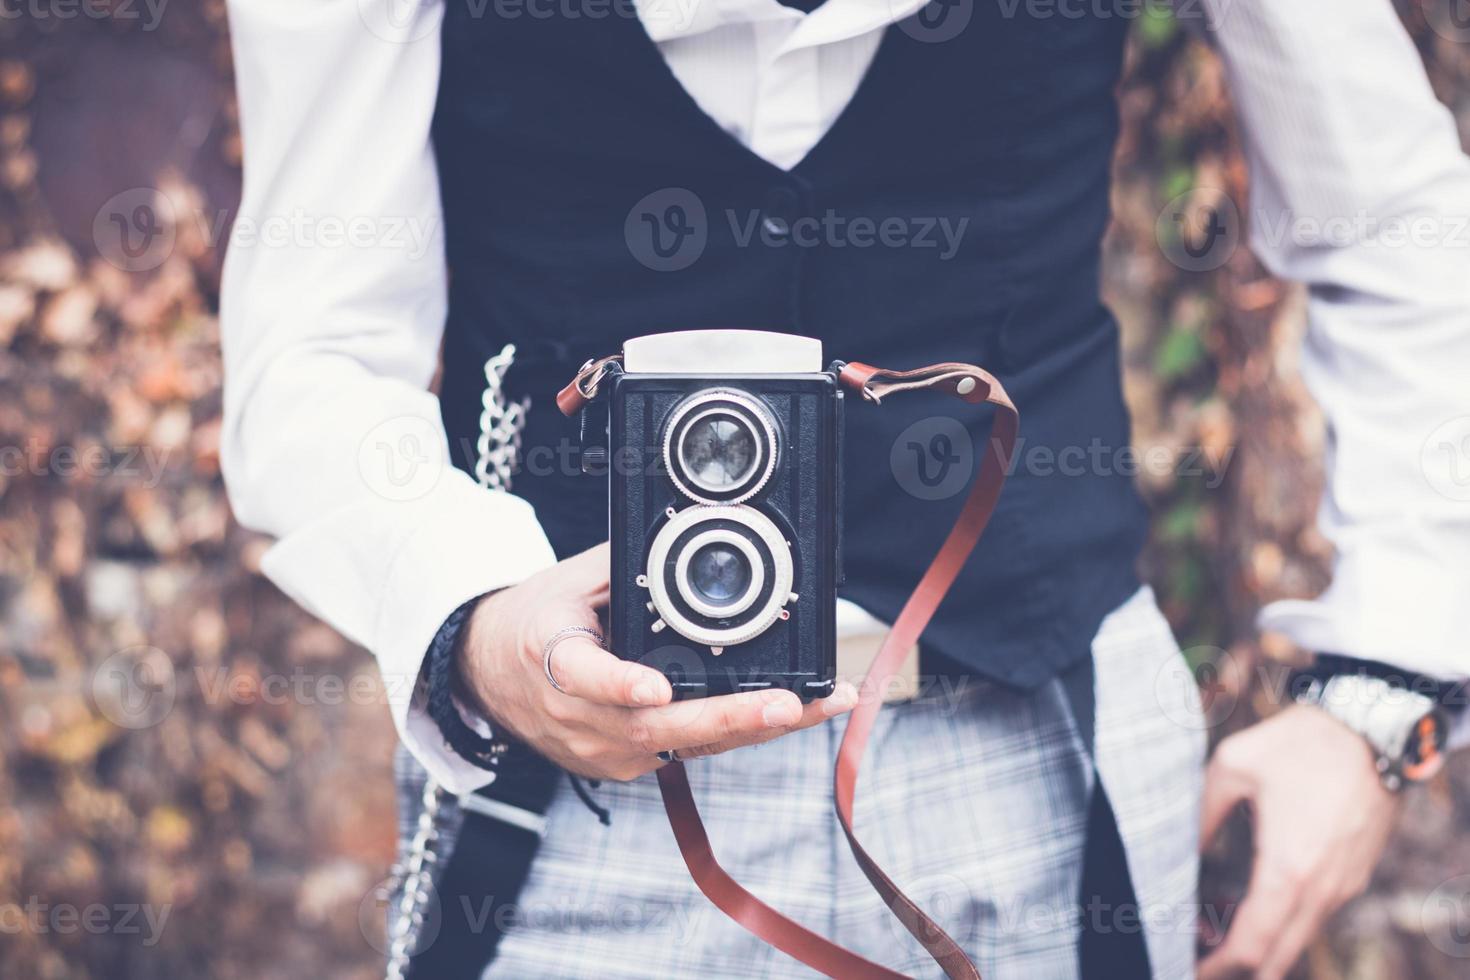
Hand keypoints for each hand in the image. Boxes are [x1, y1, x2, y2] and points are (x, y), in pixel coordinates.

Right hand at [455, 542, 857, 780]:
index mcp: (553, 658)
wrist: (488, 675)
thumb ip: (626, 566)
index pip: (586, 676)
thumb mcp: (569, 579)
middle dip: (730, 717)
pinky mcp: (623, 766)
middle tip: (787, 703)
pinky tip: (787, 713)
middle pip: (656, 726)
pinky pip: (686, 749)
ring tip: (818, 705)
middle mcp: (578, 716)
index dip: (623, 685)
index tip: (656, 687)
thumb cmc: (535, 620)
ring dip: (754, 726)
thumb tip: (688, 534)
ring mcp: (601, 750)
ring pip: (684, 743)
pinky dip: (736, 731)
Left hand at [1197, 705, 1399, 979]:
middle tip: (1199, 956)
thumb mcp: (1230, 767)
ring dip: (1263, 946)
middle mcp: (1322, 888)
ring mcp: (1345, 883)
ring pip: (1300, 937)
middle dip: (1238, 967)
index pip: (1253, 945)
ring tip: (1217, 931)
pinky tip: (1256, 906)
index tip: (1188, 966)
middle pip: (1278, 957)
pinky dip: (1286, 924)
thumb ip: (1201, 814)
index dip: (1218, 965)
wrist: (1371, 728)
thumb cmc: (1298, 743)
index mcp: (1288, 869)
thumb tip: (1179, 851)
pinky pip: (1317, 914)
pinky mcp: (1356, 872)